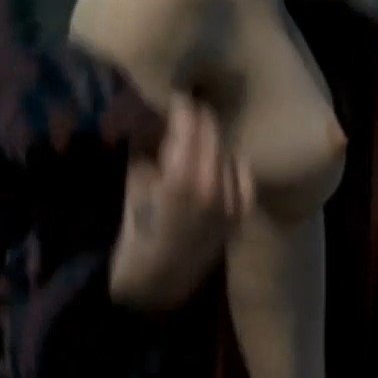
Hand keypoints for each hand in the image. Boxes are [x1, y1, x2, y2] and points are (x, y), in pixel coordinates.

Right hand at [138, 92, 253, 250]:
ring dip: (213, 138)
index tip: (173, 93)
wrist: (157, 284)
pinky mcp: (241, 214)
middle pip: (212, 132)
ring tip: (198, 132)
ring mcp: (231, 202)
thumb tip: (151, 114)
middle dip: (197, 117)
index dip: (181, 103)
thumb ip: (147, 145)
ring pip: (228, 150)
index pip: (190, 121)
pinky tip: (218, 160)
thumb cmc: (136, 233)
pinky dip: (230, 162)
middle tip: (185, 107)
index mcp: (182, 177)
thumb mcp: (135, 183)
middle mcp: (213, 186)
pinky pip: (243, 175)